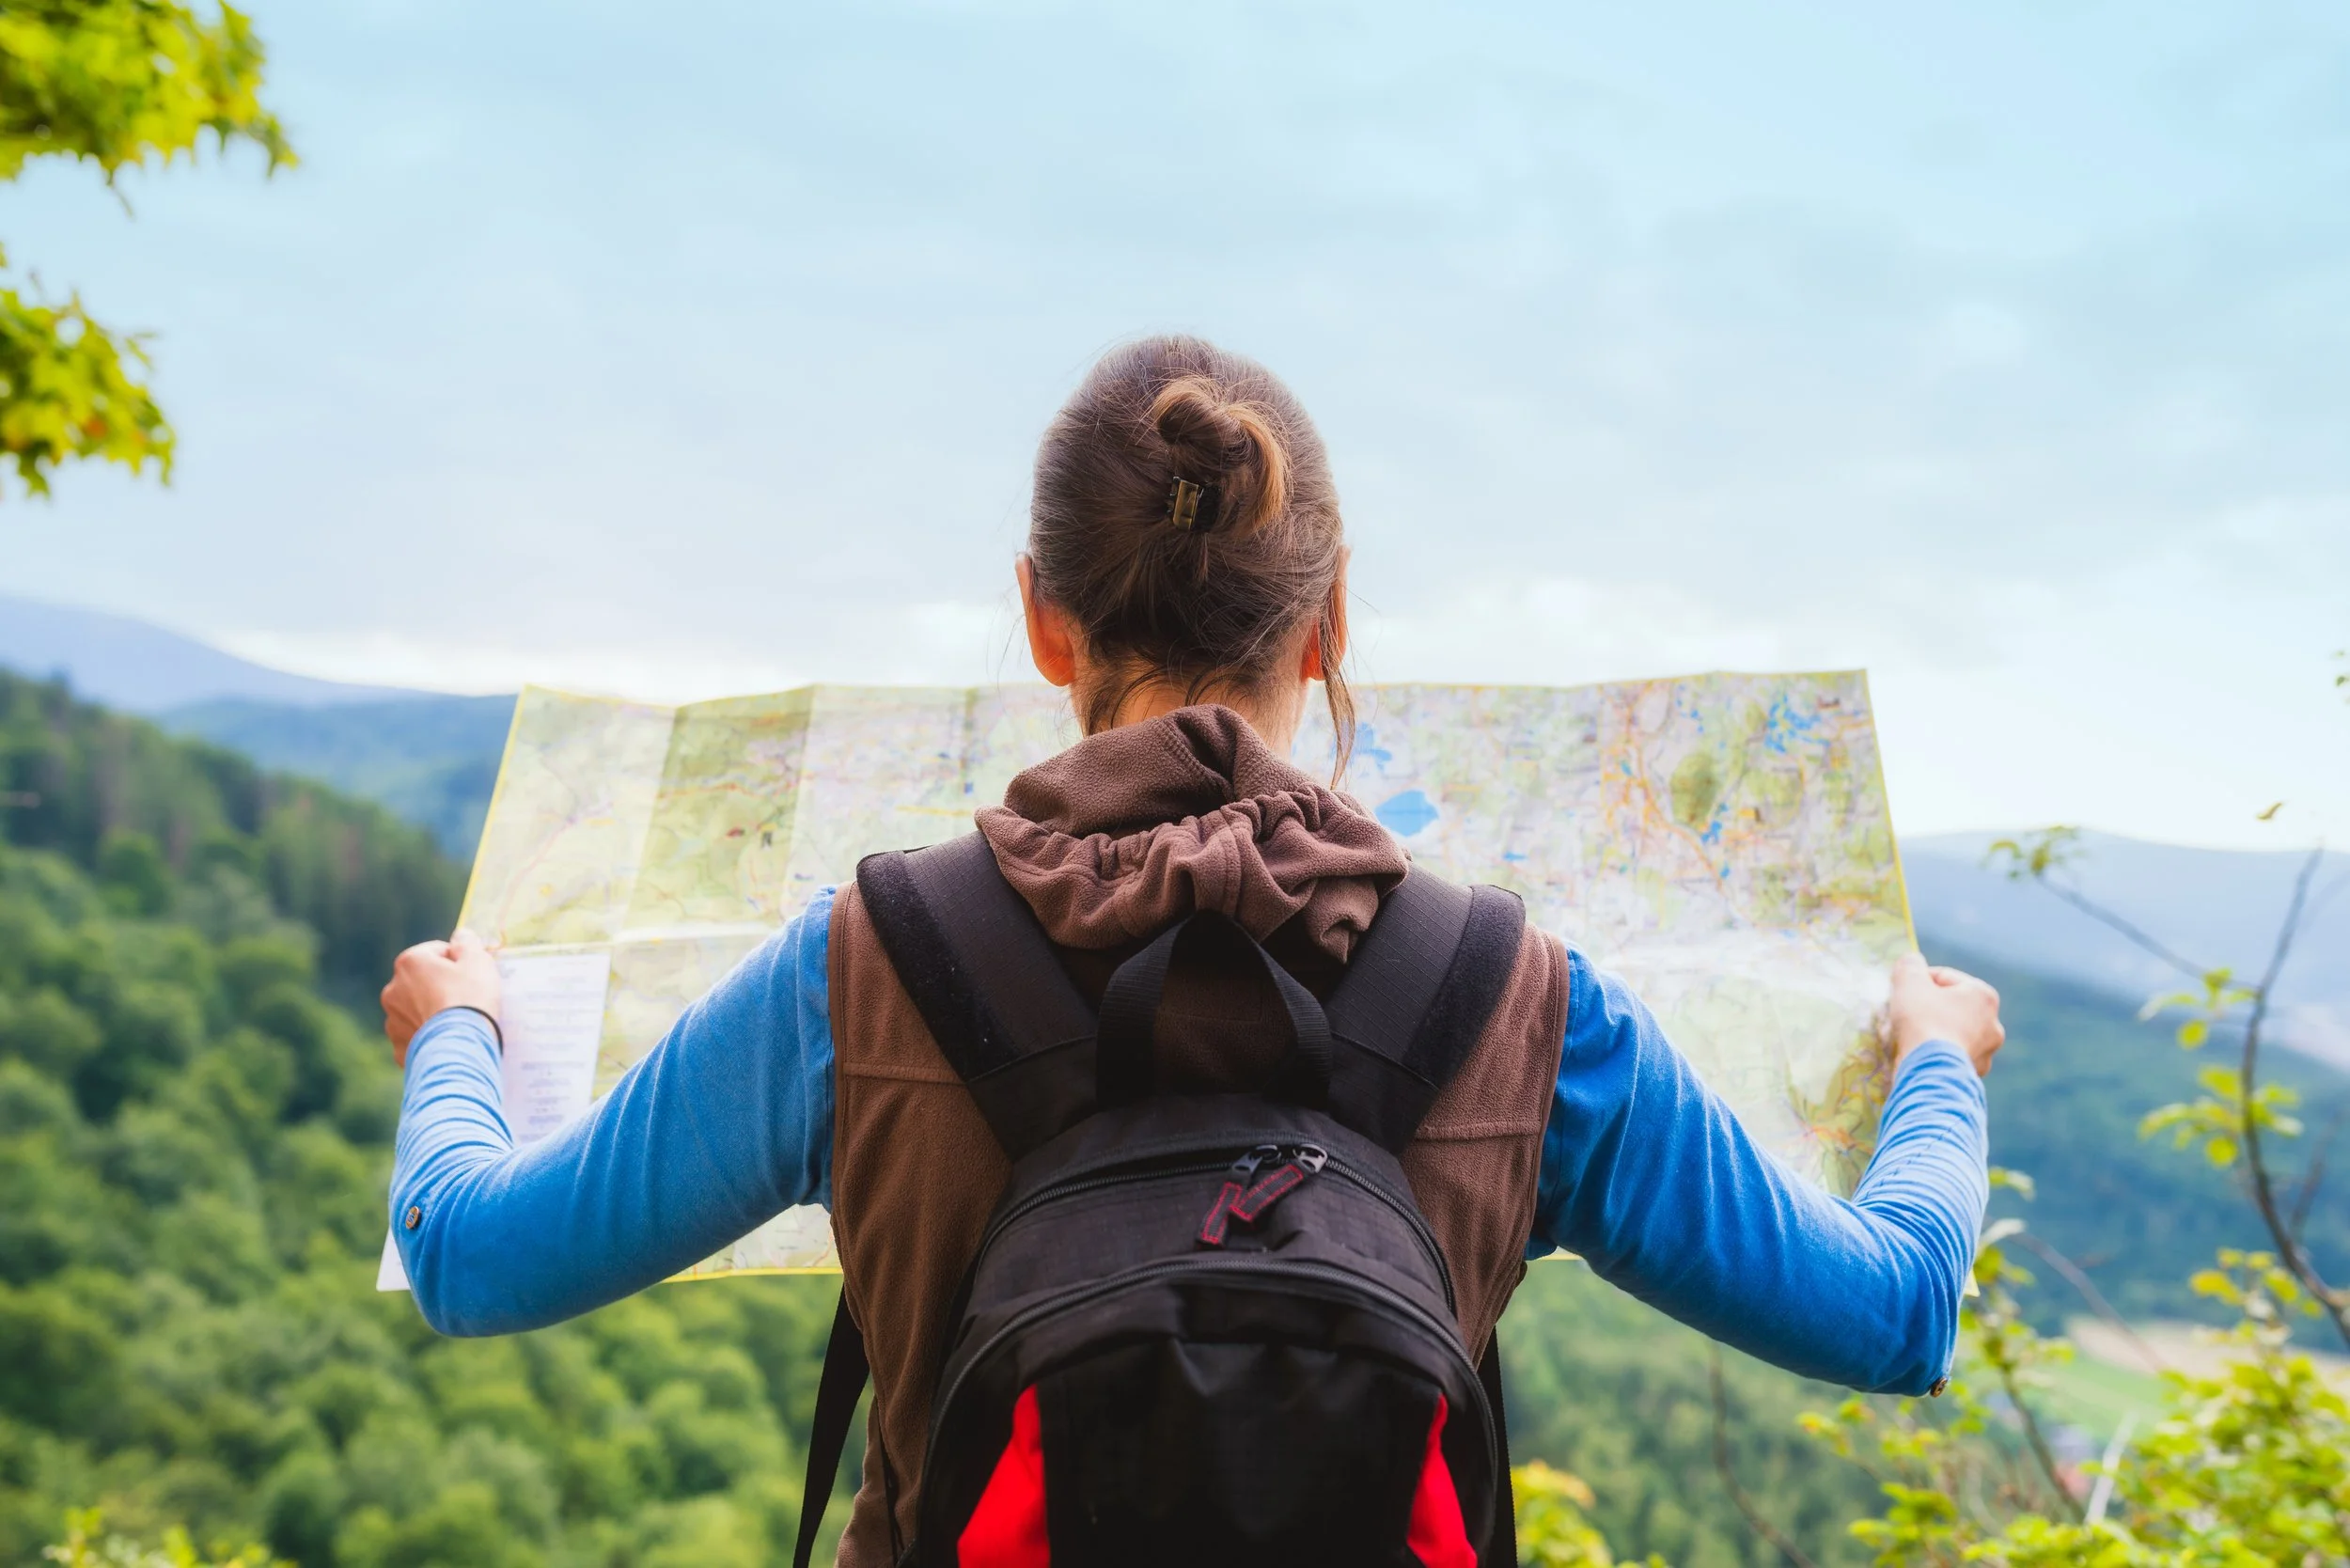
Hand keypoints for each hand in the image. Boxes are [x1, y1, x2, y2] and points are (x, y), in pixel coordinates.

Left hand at [381, 928, 501, 1065]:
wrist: (462, 1047)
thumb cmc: (471, 998)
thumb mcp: (478, 960)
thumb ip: (467, 942)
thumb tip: (461, 934)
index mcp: (409, 962)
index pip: (437, 951)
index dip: (458, 961)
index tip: (472, 975)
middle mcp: (392, 989)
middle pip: (423, 981)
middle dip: (440, 986)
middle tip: (466, 998)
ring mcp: (393, 1021)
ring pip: (416, 1010)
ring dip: (431, 1012)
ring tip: (457, 1022)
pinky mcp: (399, 1048)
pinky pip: (416, 1037)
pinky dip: (429, 1037)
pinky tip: (447, 1040)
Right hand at [1888, 952, 2002, 1076]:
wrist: (1929, 1070)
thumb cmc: (1922, 1020)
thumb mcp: (1909, 980)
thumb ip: (1910, 964)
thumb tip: (1911, 961)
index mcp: (1984, 996)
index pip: (1944, 978)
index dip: (1918, 981)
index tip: (1901, 991)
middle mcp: (1993, 1024)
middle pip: (1951, 1006)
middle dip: (1929, 1008)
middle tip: (1906, 1014)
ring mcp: (1986, 1052)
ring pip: (1953, 1033)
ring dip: (1935, 1032)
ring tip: (1912, 1037)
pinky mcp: (1973, 1074)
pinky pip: (1950, 1056)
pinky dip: (1937, 1054)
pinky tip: (1920, 1055)